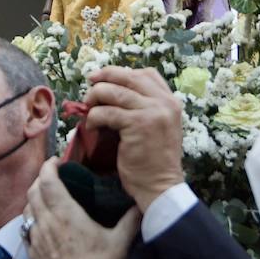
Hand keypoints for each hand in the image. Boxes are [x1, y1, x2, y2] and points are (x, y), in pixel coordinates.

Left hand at [25, 159, 139, 258]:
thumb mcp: (120, 242)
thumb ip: (130, 221)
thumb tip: (141, 206)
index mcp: (65, 212)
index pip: (48, 180)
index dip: (48, 167)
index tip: (55, 161)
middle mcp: (45, 221)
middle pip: (33, 191)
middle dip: (40, 180)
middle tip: (51, 177)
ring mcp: (35, 238)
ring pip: (27, 210)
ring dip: (34, 200)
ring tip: (45, 199)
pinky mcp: (31, 254)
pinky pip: (26, 230)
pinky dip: (31, 221)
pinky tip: (40, 225)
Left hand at [84, 67, 183, 212]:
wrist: (160, 186)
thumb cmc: (154, 160)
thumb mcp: (158, 127)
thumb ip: (145, 107)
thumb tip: (112, 91)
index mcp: (170, 101)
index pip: (146, 74)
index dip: (121, 73)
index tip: (104, 78)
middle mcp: (164, 102)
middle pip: (128, 77)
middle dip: (104, 78)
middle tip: (89, 86)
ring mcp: (152, 112)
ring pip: (113, 91)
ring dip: (95, 97)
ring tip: (88, 109)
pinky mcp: (137, 125)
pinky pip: (106, 112)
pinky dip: (93, 117)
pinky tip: (91, 126)